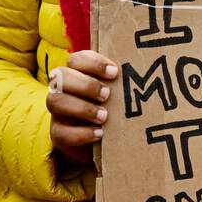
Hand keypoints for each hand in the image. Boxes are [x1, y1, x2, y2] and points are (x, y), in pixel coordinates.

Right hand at [47, 50, 116, 164]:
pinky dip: (81, 133)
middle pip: (60, 76)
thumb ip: (123, 82)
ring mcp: (57, 111)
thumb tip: (146, 73)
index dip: (93, 63)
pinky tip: (99, 133)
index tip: (115, 72)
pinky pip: (60, 132)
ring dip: (82, 108)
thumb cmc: (113, 109)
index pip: (76, 59)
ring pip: (55, 101)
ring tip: (104, 116)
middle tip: (107, 94)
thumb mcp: (117, 93)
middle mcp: (62, 89)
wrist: (103, 141)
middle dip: (85, 84)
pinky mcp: (58, 134)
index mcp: (77, 74)